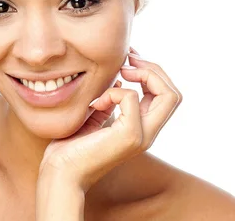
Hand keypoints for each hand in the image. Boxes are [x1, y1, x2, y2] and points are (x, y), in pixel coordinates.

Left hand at [38, 48, 182, 191]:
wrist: (60, 174)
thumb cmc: (72, 148)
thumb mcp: (97, 115)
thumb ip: (112, 99)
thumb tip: (120, 76)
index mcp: (143, 129)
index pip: (167, 96)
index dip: (153, 73)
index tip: (128, 61)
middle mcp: (148, 134)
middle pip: (174, 94)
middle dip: (154, 69)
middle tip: (128, 61)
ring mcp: (142, 135)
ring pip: (169, 95)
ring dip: (145, 74)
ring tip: (121, 72)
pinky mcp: (129, 135)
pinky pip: (131, 97)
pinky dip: (113, 91)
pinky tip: (95, 103)